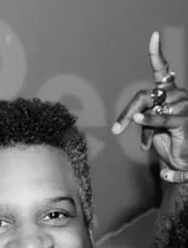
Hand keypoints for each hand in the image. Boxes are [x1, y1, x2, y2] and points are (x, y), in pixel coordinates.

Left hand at [112, 31, 187, 181]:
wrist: (183, 160)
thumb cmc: (167, 140)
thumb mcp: (150, 126)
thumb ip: (143, 116)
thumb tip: (134, 116)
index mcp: (169, 92)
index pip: (162, 69)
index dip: (157, 53)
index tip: (155, 36)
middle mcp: (177, 94)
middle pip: (144, 95)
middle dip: (128, 112)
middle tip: (116, 130)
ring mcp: (183, 106)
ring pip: (151, 110)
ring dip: (144, 128)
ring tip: (147, 144)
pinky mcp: (184, 120)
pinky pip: (161, 118)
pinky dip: (148, 120)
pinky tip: (137, 118)